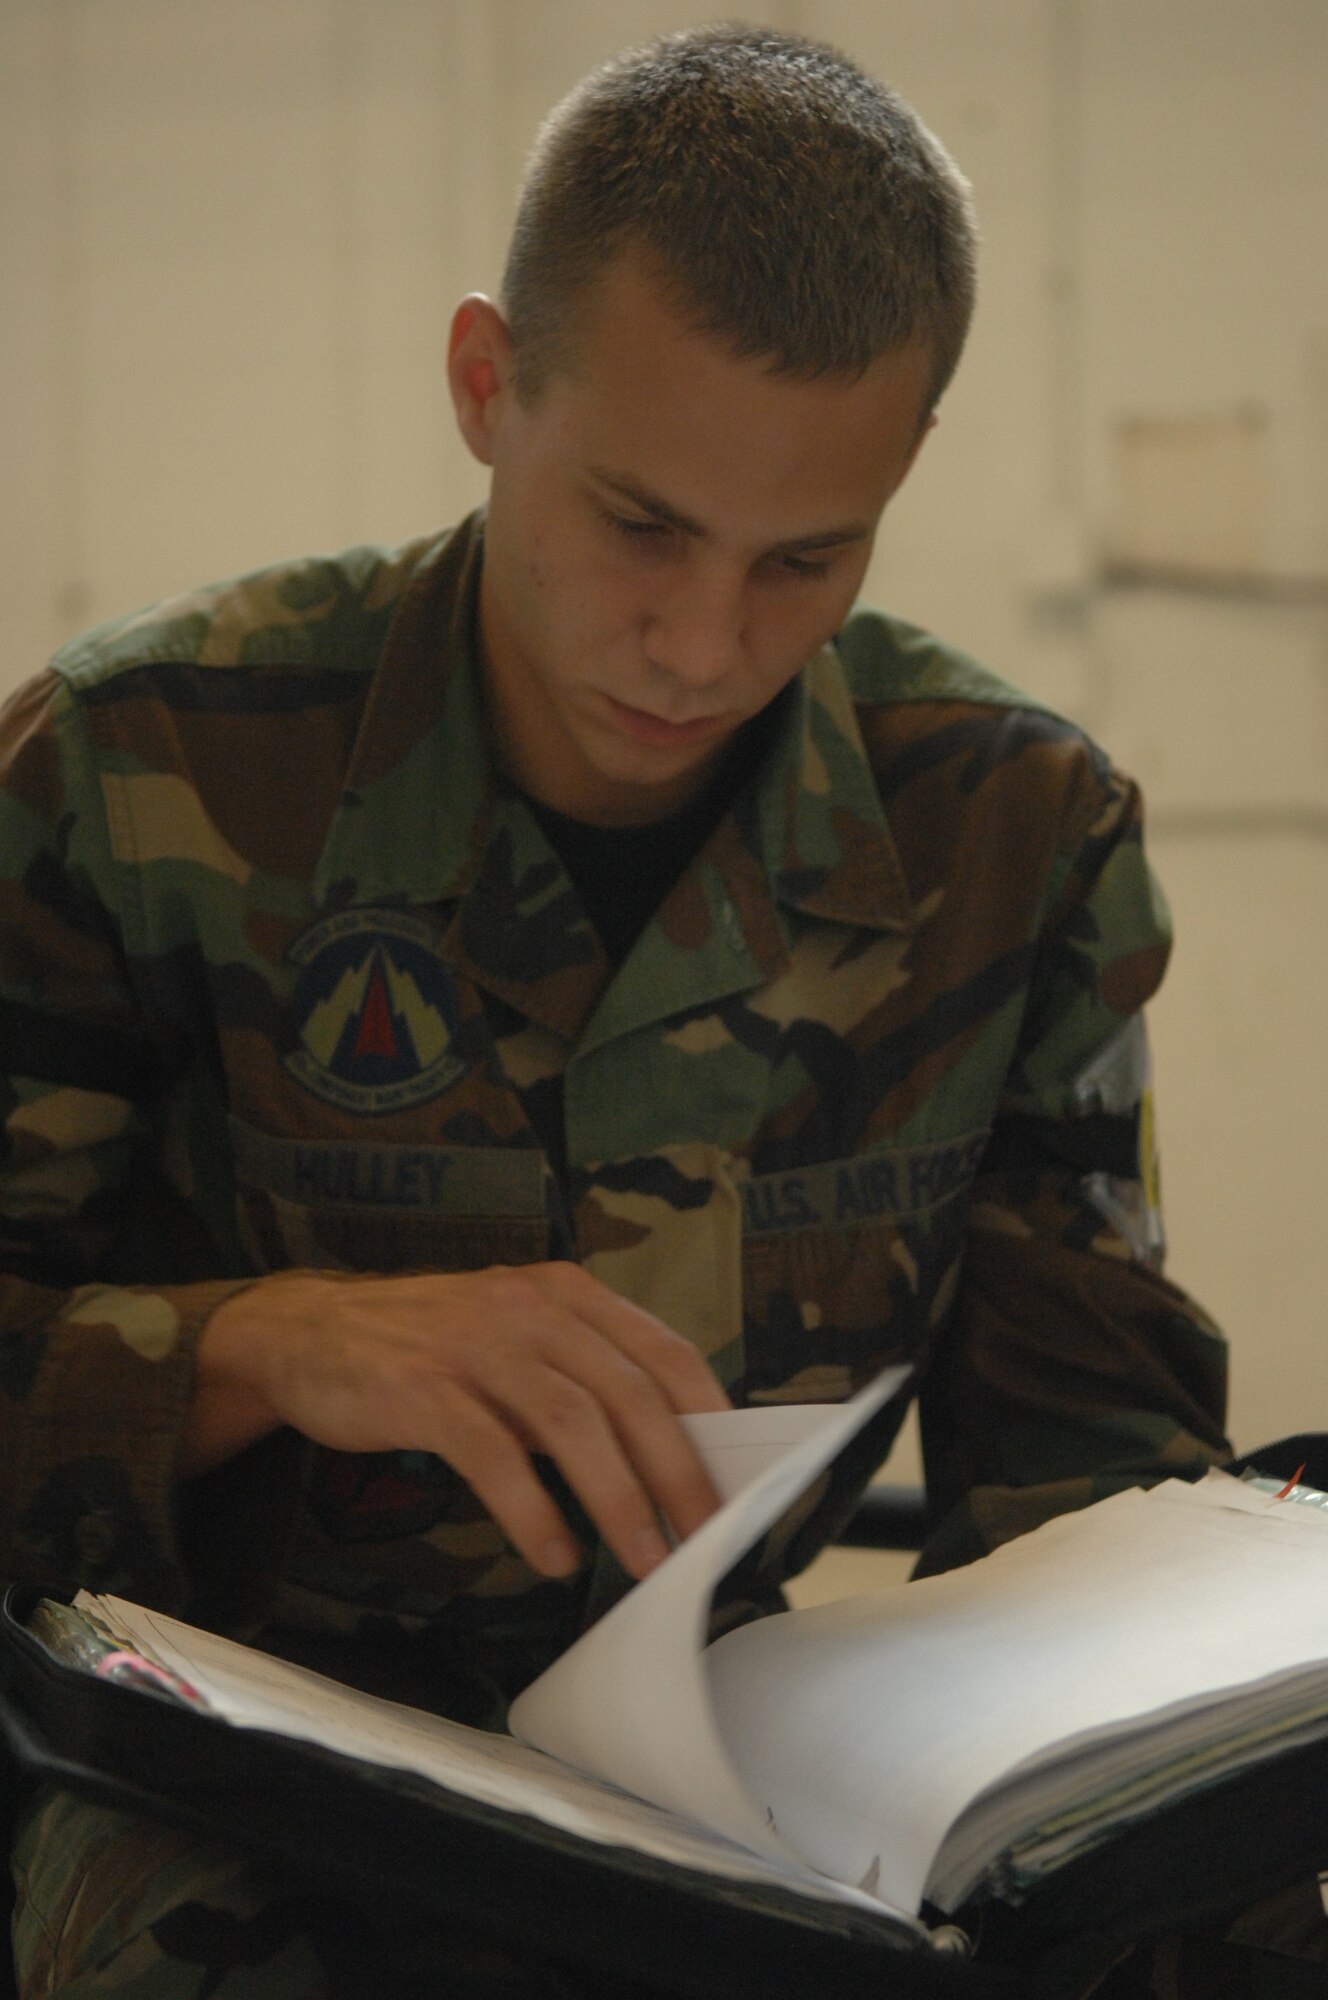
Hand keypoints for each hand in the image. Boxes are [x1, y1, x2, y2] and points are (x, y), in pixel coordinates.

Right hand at [186, 1263, 729, 1579]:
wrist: (309, 1333)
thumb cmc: (430, 1348)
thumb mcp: (518, 1342)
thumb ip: (582, 1383)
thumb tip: (666, 1458)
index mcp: (567, 1295)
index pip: (664, 1353)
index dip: (711, 1419)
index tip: (739, 1482)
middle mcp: (531, 1308)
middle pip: (628, 1392)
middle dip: (678, 1472)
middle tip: (706, 1538)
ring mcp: (475, 1344)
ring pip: (571, 1422)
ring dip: (617, 1498)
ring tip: (642, 1560)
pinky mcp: (422, 1388)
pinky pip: (492, 1452)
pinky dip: (531, 1508)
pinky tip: (553, 1553)